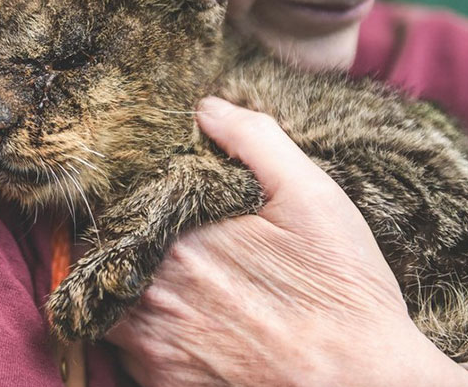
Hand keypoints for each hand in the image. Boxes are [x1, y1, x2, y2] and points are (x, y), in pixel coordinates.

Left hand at [106, 97, 467, 386]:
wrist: (360, 382)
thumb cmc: (340, 289)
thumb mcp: (310, 197)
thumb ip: (254, 141)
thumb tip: (206, 107)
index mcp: (179, 234)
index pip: (121, 204)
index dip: (127, 197)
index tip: (145, 198)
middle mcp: (153, 287)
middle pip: (106, 250)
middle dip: (122, 238)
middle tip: (151, 235)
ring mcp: (152, 342)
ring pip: (106, 298)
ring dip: (121, 283)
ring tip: (158, 276)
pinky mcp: (162, 382)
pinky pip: (123, 350)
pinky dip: (136, 331)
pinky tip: (175, 321)